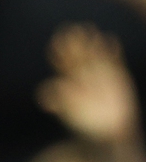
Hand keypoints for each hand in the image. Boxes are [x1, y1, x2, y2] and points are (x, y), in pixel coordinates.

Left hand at [39, 24, 139, 143]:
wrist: (109, 132)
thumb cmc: (85, 123)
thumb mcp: (69, 112)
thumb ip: (58, 103)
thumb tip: (44, 103)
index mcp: (68, 77)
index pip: (60, 57)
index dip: (58, 47)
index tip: (58, 40)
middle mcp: (82, 71)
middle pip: (76, 50)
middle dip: (75, 39)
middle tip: (74, 29)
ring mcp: (100, 71)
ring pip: (94, 50)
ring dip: (92, 39)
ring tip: (91, 29)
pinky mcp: (117, 75)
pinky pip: (115, 57)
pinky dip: (113, 48)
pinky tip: (111, 39)